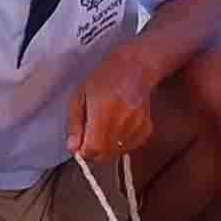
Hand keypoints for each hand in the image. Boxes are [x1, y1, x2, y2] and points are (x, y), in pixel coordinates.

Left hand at [65, 44, 171, 166]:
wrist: (135, 67)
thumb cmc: (104, 78)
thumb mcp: (79, 96)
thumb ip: (74, 124)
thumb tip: (73, 148)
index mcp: (103, 109)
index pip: (93, 148)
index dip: (84, 151)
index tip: (80, 145)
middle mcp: (123, 118)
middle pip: (105, 153)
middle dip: (94, 150)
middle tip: (90, 135)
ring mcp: (137, 124)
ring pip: (117, 152)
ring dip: (107, 146)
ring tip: (105, 125)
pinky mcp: (146, 128)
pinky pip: (128, 147)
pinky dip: (120, 143)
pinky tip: (117, 127)